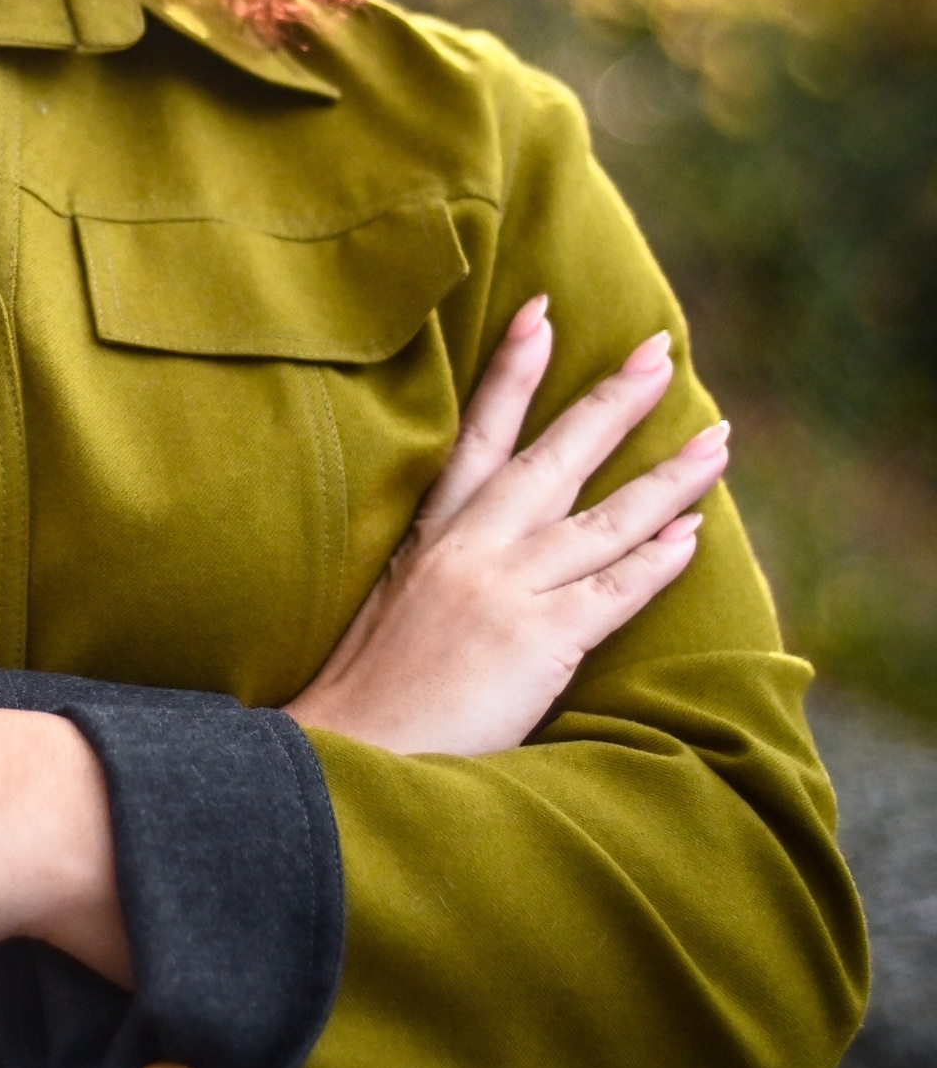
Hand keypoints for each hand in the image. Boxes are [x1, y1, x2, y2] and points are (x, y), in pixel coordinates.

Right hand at [287, 296, 726, 759]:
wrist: (349, 753)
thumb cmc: (365, 694)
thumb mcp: (385, 603)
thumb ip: (429, 567)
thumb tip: (473, 551)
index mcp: (430, 537)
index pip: (478, 436)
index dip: (512, 373)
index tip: (541, 314)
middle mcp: (471, 549)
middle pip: (554, 457)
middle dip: (612, 400)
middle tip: (658, 350)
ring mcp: (507, 591)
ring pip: (605, 517)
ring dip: (668, 475)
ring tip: (718, 438)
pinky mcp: (537, 641)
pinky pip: (614, 590)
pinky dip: (657, 560)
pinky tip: (693, 532)